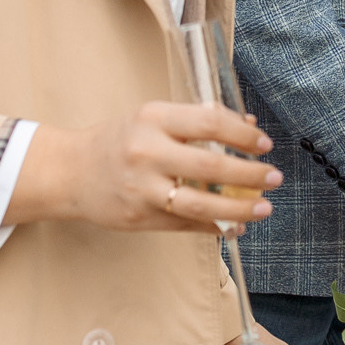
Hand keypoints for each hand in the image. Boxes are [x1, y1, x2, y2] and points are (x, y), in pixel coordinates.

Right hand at [7, 102, 282, 232]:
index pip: (209, 121)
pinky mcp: (140, 217)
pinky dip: (214, 226)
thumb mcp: (152, 118)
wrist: (70, 172)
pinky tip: (234, 226)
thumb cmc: (118, 140)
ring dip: (238, 209)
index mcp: (153, 118)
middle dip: (250, 174)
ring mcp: (142, 188)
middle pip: (211, 165)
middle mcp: (147, 151)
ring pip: (201, 203)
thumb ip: (197, 121)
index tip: (264, 144)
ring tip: (263, 208)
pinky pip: (186, 224)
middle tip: (274, 177)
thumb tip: (249, 128)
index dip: (242, 134)